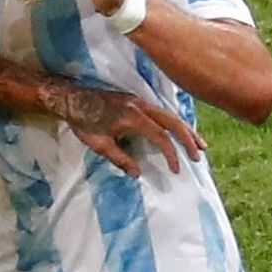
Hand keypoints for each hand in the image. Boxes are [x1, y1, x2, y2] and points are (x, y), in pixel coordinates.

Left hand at [54, 83, 205, 178]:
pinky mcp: (136, 100)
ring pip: (169, 114)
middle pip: (172, 121)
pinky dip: (174, 123)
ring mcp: (139, 100)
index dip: (171, 154)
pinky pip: (161, 111)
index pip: (160, 136)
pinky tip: (180, 132)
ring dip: (185, 129)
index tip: (176, 169)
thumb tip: (137, 174)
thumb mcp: (100, 145)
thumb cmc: (83, 122)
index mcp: (132, 115)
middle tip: (200, 155)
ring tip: (199, 144)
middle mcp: (140, 104)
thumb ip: (120, 159)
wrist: (72, 97)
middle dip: (188, 139)